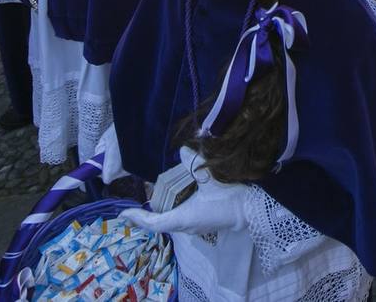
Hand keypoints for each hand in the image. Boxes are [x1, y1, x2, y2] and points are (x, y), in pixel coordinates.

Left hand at [121, 162, 247, 235]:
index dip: (137, 218)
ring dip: (161, 213)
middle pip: (160, 224)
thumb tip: (183, 148)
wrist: (252, 209)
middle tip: (134, 204)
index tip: (123, 213)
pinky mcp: (203, 224)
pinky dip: (173, 210)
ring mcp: (196, 227)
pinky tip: (175, 199)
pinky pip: (182, 219)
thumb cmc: (229, 196)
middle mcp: (187, 226)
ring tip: (151, 199)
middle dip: (146, 215)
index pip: (154, 223)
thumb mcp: (210, 176)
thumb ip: (193, 161)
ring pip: (171, 222)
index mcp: (184, 218)